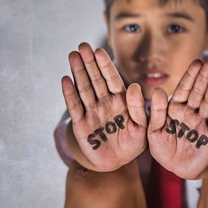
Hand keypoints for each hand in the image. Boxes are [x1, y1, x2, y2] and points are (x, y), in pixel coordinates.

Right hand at [61, 43, 146, 170]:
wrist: (118, 161)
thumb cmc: (133, 142)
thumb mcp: (142, 126)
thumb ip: (139, 108)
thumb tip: (133, 86)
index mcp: (121, 101)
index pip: (112, 80)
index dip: (106, 66)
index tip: (100, 51)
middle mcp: (105, 103)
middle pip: (96, 80)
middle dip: (89, 63)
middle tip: (83, 46)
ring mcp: (92, 112)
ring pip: (84, 89)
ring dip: (78, 73)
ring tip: (73, 56)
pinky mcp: (81, 125)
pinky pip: (75, 107)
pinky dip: (70, 94)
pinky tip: (65, 80)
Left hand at [147, 58, 207, 178]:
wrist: (177, 168)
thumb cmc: (163, 149)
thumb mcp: (153, 131)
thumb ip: (156, 112)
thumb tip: (158, 90)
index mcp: (174, 109)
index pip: (183, 90)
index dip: (190, 76)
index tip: (197, 62)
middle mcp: (189, 112)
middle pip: (198, 92)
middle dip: (205, 77)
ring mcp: (201, 122)